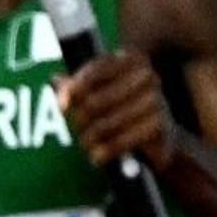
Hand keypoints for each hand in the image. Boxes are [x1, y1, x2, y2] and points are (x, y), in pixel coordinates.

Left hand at [57, 47, 176, 172]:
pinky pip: (120, 141)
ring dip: (90, 139)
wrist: (159, 135)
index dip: (75, 88)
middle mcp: (147, 75)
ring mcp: (156, 100)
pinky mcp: (158, 125)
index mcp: (131, 60)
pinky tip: (98, 157)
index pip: (95, 70)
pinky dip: (105, 151)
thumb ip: (76, 84)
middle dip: (80, 120)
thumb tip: (56, 80)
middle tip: (79, 129)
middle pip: (94, 101)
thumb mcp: (100, 90)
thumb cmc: (123, 107)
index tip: (62, 105)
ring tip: (87, 144)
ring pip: (104, 124)